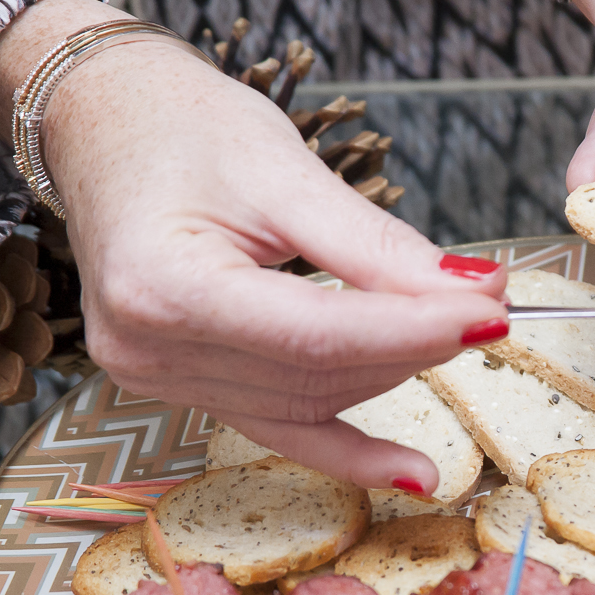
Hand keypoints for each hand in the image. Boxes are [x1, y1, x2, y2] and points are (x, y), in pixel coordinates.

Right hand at [0, 0, 508, 495]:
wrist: (101, 122)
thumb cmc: (182, 125)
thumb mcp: (287, 171)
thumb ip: (378, 248)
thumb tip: (474, 294)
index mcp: (164, 286)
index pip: (318, 335)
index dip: (415, 329)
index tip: (493, 311)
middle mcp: (148, 349)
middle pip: (318, 374)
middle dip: (415, 344)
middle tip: (490, 306)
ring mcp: (155, 375)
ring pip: (309, 401)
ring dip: (390, 373)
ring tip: (455, 331)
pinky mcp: (176, 382)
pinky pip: (276, 423)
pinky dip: (346, 445)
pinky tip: (411, 472)